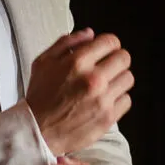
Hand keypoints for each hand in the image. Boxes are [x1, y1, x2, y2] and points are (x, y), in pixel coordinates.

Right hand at [26, 28, 133, 155]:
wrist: (37, 131)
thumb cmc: (39, 96)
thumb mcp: (43, 62)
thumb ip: (66, 43)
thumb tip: (90, 33)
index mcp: (77, 62)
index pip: (111, 42)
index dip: (108, 44)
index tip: (103, 51)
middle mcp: (93, 79)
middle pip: (124, 58)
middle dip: (115, 60)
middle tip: (106, 68)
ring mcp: (103, 99)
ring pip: (128, 78)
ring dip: (117, 79)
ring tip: (105, 86)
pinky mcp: (108, 117)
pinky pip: (126, 100)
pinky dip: (117, 100)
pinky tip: (104, 101)